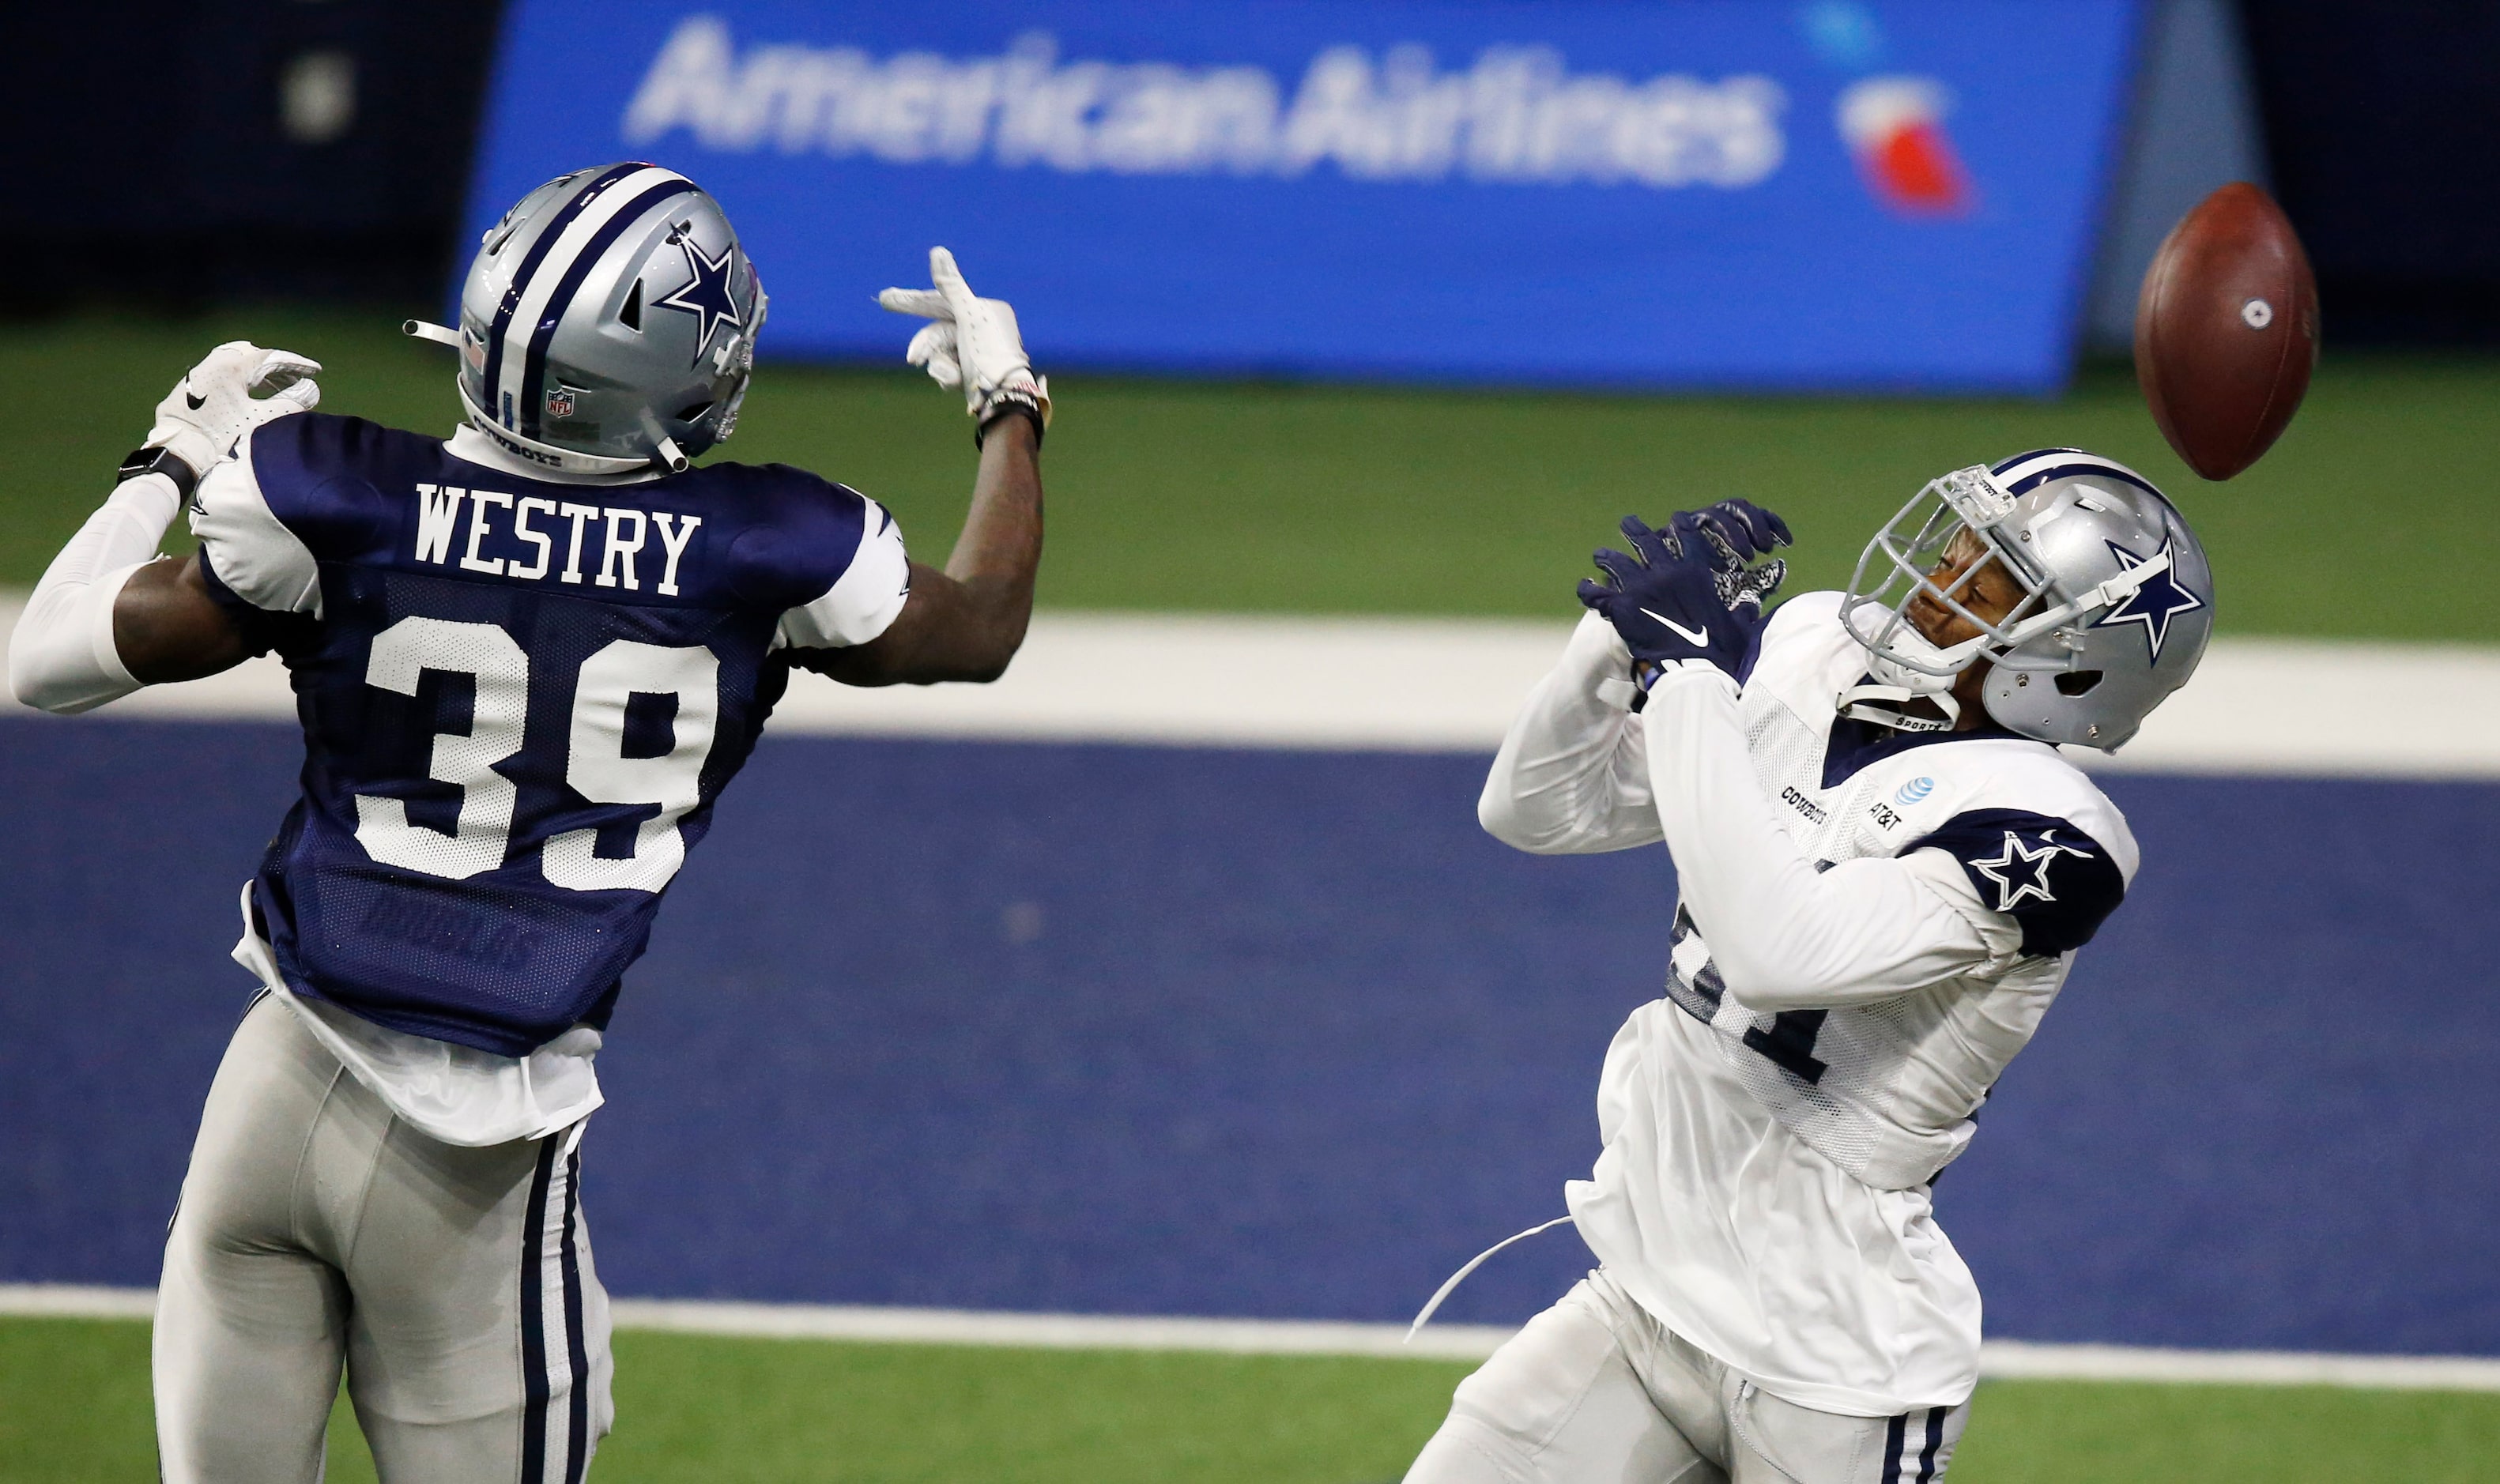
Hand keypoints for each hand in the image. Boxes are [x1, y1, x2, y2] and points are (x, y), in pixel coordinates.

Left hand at [146, 342, 321, 479]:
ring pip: (236, 364)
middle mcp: (213, 363)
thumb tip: (310, 391)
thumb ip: (290, 403)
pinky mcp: (191, 386)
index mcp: (231, 367)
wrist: (180, 452)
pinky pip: (222, 372)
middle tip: (298, 378)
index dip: (297, 364)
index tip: (316, 370)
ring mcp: (200, 373)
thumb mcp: (262, 421)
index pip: (271, 357)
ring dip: (260, 374)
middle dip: (278, 367)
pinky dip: (242, 379)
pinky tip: (250, 393)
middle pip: (254, 357)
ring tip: (278, 386)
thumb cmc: (222, 437)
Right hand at [877, 247, 1050, 435]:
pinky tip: (960, 384)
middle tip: (912, 358)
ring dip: (941, 366)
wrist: (1004, 398)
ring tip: (953, 377)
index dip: (913, 301)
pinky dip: (949, 377)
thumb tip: (937, 252)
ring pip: (939, 354)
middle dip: (926, 345)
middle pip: (938, 331)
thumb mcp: (968, 316)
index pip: (942, 301)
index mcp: (985, 311)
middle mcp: (981, 330)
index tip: (886, 299)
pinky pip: (946, 370)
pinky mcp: (970, 374)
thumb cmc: (990, 355)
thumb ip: (950, 286)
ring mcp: (975, 353)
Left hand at [1576, 511, 1785, 680]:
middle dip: (1634, 529)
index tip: (1674, 520)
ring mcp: (1641, 588)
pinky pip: (1598, 594)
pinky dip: (1589, 591)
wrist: (1692, 673)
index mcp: (1695, 572)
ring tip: (1600, 554)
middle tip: (1628, 523)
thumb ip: (1742, 611)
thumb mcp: (1737, 627)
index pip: (1686, 534)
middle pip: (1645, 539)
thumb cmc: (1719, 652)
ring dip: (1607, 557)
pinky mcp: (1622, 608)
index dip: (1679, 524)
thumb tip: (1752, 605)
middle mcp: (1666, 573)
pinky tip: (1584, 588)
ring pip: (1616, 561)